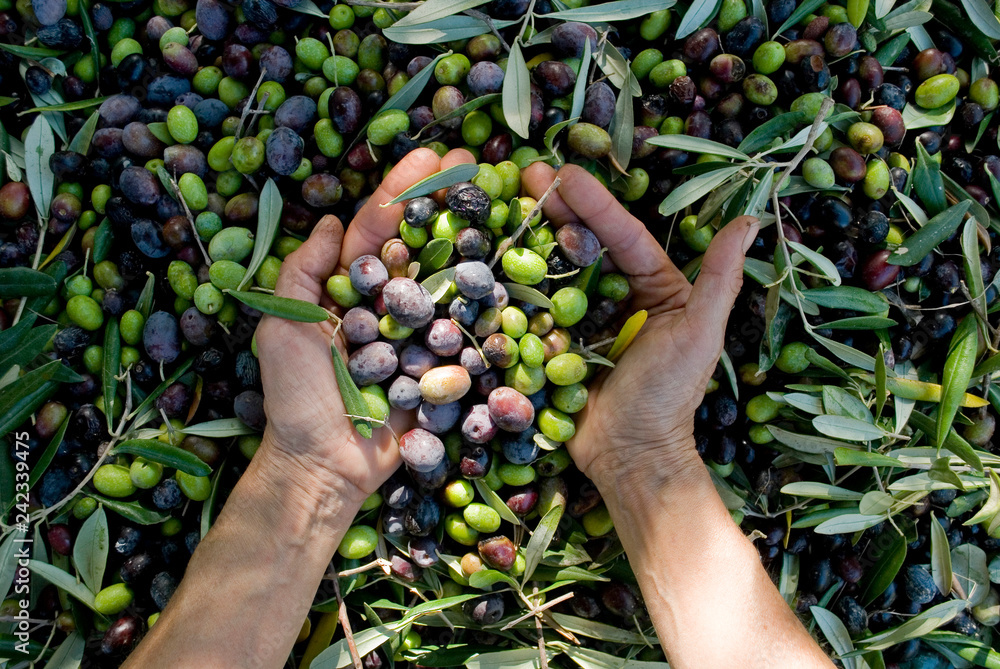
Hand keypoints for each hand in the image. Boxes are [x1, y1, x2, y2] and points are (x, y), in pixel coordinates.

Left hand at [255, 148, 474, 503]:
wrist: (327, 466)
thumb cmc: (298, 398)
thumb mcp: (282, 327)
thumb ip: (302, 272)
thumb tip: (327, 222)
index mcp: (347, 290)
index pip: (377, 229)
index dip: (402, 191)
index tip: (432, 156)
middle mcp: (386, 305)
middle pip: (420, 244)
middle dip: (445, 201)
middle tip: (477, 162)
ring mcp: (417, 334)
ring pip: (447, 280)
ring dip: (472, 239)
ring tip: (500, 200)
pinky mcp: (441, 365)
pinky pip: (466, 329)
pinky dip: (486, 300)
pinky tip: (509, 267)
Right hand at [522, 163, 758, 489]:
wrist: (629, 455)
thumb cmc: (670, 395)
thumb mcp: (699, 333)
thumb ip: (720, 278)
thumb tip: (749, 220)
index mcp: (656, 288)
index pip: (623, 236)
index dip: (595, 204)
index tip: (565, 174)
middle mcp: (618, 297)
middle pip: (585, 243)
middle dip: (558, 207)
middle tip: (526, 173)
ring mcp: (583, 319)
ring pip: (557, 268)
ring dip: (533, 235)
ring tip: (507, 202)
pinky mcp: (555, 342)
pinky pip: (536, 307)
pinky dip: (518, 281)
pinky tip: (495, 253)